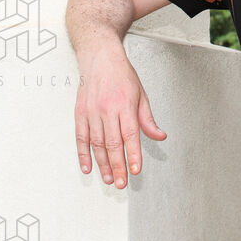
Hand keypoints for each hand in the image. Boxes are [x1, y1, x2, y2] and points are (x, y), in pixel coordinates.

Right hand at [74, 45, 165, 188]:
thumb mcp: (141, 94)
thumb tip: (159, 136)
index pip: (130, 135)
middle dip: (118, 166)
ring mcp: (92, 112)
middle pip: (113, 143)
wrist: (99, 57)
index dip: (133, 154)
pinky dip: (84, 154)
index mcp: (125, 105)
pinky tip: (88, 167)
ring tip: (109, 179)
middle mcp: (107, 109)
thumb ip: (147, 119)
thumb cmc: (121, 75)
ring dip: (103, 164)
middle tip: (122, 183)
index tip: (136, 170)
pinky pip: (81, 137)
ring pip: (97, 143)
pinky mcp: (80, 113)